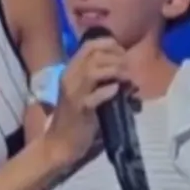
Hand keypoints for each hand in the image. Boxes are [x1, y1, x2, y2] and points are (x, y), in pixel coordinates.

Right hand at [44, 38, 127, 168]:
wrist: (60, 144)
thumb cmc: (76, 118)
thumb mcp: (86, 94)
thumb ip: (102, 81)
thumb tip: (129, 73)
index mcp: (70, 71)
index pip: (89, 46)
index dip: (109, 45)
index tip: (123, 53)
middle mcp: (69, 78)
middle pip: (94, 55)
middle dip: (116, 58)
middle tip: (128, 69)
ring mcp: (73, 93)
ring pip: (93, 70)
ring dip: (114, 71)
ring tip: (126, 79)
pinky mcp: (79, 110)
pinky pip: (95, 96)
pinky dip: (108, 91)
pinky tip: (117, 92)